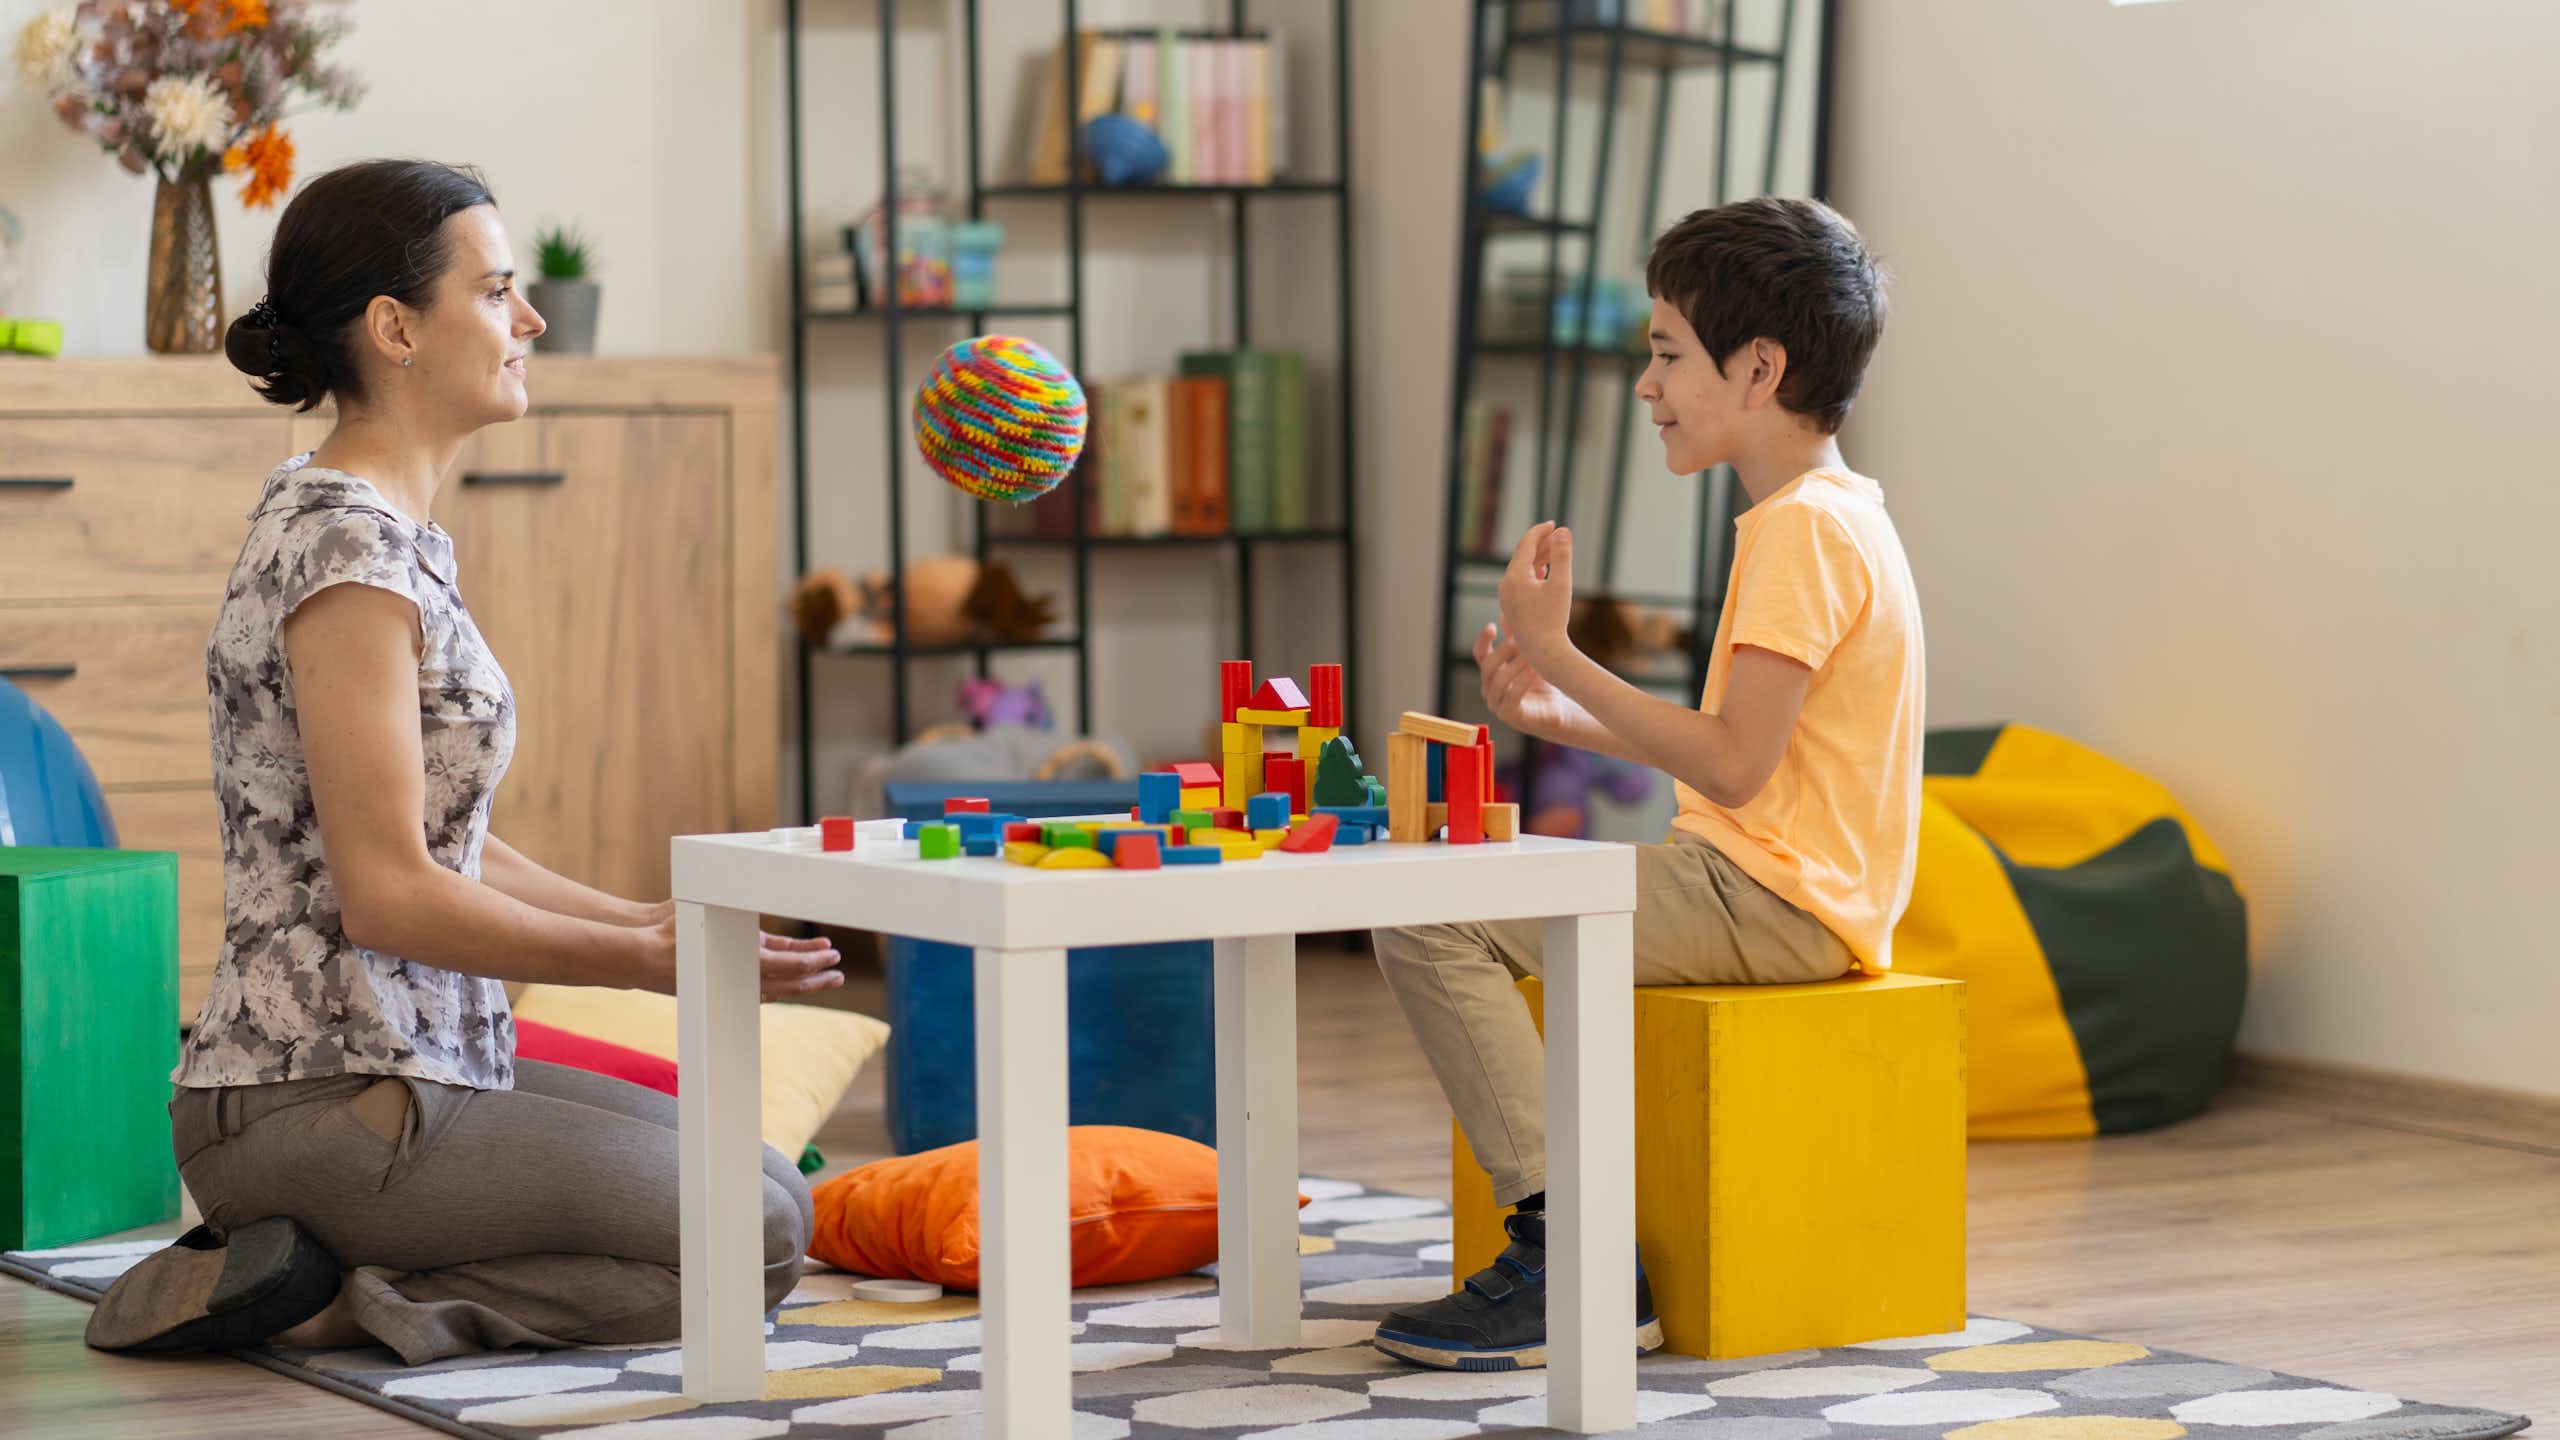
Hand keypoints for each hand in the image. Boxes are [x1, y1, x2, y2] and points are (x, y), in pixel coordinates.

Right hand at [642, 916, 844, 1000]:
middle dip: (817, 978)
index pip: (788, 964)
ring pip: (778, 986)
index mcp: (742, 961)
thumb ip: (738, 905)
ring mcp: (734, 982)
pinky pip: (763, 981)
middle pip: (790, 983)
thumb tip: (765, 885)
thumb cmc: (672, 928)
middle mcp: (742, 976)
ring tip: (826, 971)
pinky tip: (795, 964)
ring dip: (803, 979)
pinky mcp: (728, 978)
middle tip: (838, 972)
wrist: (642, 954)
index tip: (831, 955)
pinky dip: (782, 975)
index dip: (814, 961)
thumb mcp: (710, 909)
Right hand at [1475, 622, 1579, 741]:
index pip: (1480, 654)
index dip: (1483, 640)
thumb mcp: (1532, 657)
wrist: (1558, 709)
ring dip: (1514, 667)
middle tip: (1517, 642)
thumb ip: (1519, 639)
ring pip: (1498, 682)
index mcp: (1492, 673)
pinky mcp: (1509, 716)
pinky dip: (1522, 683)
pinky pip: (1511, 697)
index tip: (1491, 626)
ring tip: (1529, 657)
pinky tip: (1533, 672)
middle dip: (1502, 653)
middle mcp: (1489, 688)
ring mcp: (1497, 704)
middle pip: (1487, 667)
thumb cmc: (1543, 683)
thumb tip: (1508, 614)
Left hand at [1496, 521, 1575, 668]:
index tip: (1554, 524)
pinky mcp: (1512, 606)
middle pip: (1522, 555)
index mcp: (1515, 576)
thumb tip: (1563, 530)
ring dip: (1538, 557)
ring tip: (1553, 547)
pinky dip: (1533, 571)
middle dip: (1540, 542)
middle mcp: (1506, 584)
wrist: (1542, 652)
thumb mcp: (1561, 584)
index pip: (1526, 544)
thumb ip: (1561, 556)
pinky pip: (1521, 581)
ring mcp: (1507, 596)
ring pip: (1522, 569)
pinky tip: (1543, 570)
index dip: (1540, 531)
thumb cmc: (1553, 619)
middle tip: (1556, 533)